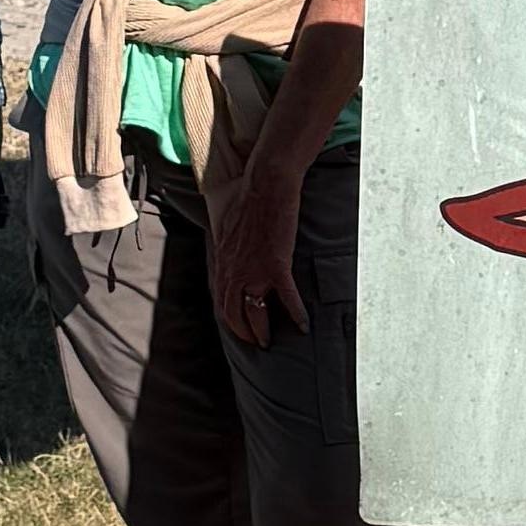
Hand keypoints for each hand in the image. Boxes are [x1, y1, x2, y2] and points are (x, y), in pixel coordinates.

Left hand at [205, 152, 305, 349]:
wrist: (265, 184)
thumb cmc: (247, 198)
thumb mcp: (226, 224)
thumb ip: (227, 242)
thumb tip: (226, 246)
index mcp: (224, 261)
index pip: (221, 299)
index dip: (229, 318)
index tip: (238, 327)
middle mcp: (235, 271)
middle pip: (233, 312)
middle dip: (243, 331)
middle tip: (255, 341)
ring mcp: (254, 270)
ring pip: (254, 311)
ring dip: (261, 330)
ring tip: (269, 341)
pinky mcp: (276, 265)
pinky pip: (286, 297)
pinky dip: (296, 314)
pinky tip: (304, 325)